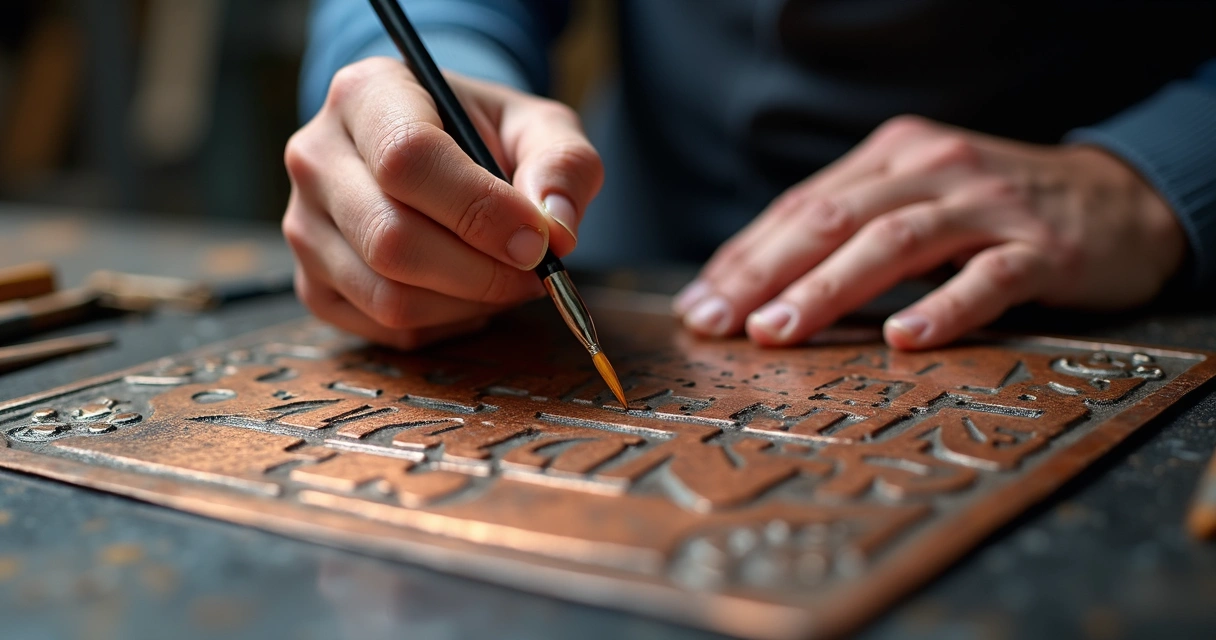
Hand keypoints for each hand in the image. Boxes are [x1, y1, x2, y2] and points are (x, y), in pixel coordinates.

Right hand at [283, 58, 602, 348]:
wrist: (440, 152)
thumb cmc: (487, 135)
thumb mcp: (540, 127)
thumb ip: (563, 166)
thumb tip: (556, 231)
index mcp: (366, 94)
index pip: (407, 159)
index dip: (479, 210)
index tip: (537, 239)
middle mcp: (317, 158)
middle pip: (391, 239)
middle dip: (481, 271)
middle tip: (534, 270)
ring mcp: (304, 225)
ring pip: (387, 296)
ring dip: (468, 303)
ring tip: (506, 279)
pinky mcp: (313, 284)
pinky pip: (385, 329)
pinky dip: (445, 324)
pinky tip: (469, 293)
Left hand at [674, 116, 1185, 349]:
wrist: (1120, 200)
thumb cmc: (996, 212)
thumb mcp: (918, 201)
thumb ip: (850, 231)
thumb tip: (758, 290)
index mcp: (892, 155)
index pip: (801, 205)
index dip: (745, 256)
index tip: (698, 305)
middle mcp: (932, 168)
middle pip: (833, 218)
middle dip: (765, 272)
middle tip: (717, 323)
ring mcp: (988, 206)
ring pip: (894, 242)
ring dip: (828, 288)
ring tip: (778, 330)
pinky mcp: (1044, 249)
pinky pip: (987, 279)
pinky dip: (942, 306)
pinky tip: (902, 337)